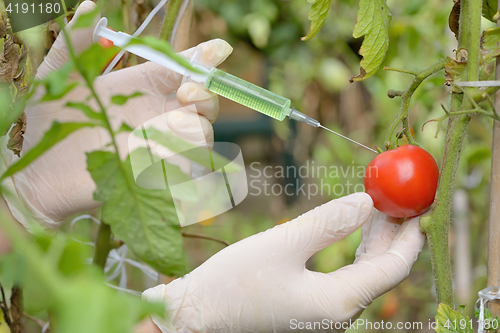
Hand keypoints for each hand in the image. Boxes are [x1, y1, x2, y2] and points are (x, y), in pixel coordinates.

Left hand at [1, 1, 231, 227]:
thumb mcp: (58, 77)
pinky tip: (159, 155)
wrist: (41, 172)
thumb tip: (91, 7)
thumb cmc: (51, 123)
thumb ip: (76, 42)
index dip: (203, 58)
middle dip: (205, 93)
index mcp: (143, 87)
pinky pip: (186, 169)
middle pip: (204, 103)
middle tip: (185, 91)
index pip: (183, 69)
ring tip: (169, 124)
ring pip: (202, 135)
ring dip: (196, 128)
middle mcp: (159, 115)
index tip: (218, 50)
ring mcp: (162, 146)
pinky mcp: (158, 176)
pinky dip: (182, 159)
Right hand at [142, 192, 424, 331]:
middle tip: (401, 200)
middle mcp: (338, 314)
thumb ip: (329, 223)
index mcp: (338, 302)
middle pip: (381, 271)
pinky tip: (351, 234)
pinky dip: (353, 253)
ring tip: (379, 209)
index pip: (394, 267)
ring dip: (374, 241)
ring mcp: (324, 315)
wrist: (197, 318)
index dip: (410, 234)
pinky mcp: (309, 309)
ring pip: (363, 275)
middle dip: (394, 234)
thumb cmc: (233, 283)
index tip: (419, 204)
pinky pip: (344, 279)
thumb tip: (367, 202)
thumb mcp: (282, 244)